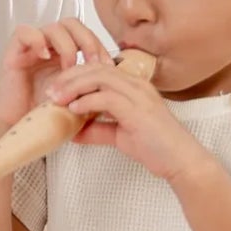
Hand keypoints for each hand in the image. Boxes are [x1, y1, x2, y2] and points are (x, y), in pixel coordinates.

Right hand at [0, 18, 110, 125]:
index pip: (85, 34)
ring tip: (69, 67)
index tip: (108, 66)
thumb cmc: (43, 115)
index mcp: (63, 55)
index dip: (99, 45)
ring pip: (53, 26)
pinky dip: (37, 40)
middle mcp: (48, 47)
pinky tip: (45, 57)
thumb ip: (92, 85)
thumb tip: (118, 79)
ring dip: (67, 45)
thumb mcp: (77, 98)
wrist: (17, 126)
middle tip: (93, 63)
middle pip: (72, 24)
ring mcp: (30, 48)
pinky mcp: (13, 52)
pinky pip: (25, 32)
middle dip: (88, 41)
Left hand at [45, 62, 208, 183]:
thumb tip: (72, 132)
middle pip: (95, 68)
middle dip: (68, 77)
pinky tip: (74, 109)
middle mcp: (136, 85)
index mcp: (133, 86)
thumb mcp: (119, 135)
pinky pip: (107, 98)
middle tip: (50, 91)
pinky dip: (87, 102)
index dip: (74, 75)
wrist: (181, 161)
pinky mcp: (139, 110)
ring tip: (56, 99)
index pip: (98, 69)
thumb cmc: (155, 147)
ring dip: (73, 86)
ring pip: (99, 78)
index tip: (55, 88)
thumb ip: (97, 130)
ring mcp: (139, 95)